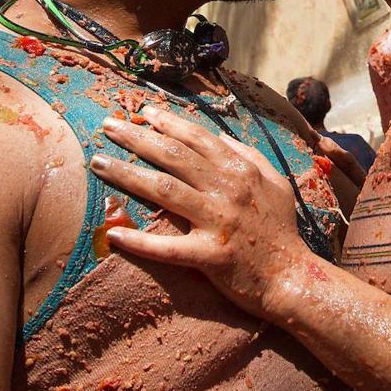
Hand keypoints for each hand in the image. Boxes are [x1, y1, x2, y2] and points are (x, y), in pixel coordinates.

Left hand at [90, 107, 308, 318]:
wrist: (293, 277)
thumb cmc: (282, 230)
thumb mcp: (275, 182)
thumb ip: (249, 155)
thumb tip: (221, 135)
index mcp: (241, 170)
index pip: (197, 138)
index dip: (167, 122)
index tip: (141, 112)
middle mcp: (227, 190)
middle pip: (172, 156)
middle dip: (136, 137)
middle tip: (107, 125)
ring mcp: (218, 222)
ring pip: (163, 190)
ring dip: (126, 174)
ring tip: (97, 163)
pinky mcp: (210, 256)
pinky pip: (168, 248)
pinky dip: (140, 242)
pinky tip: (114, 234)